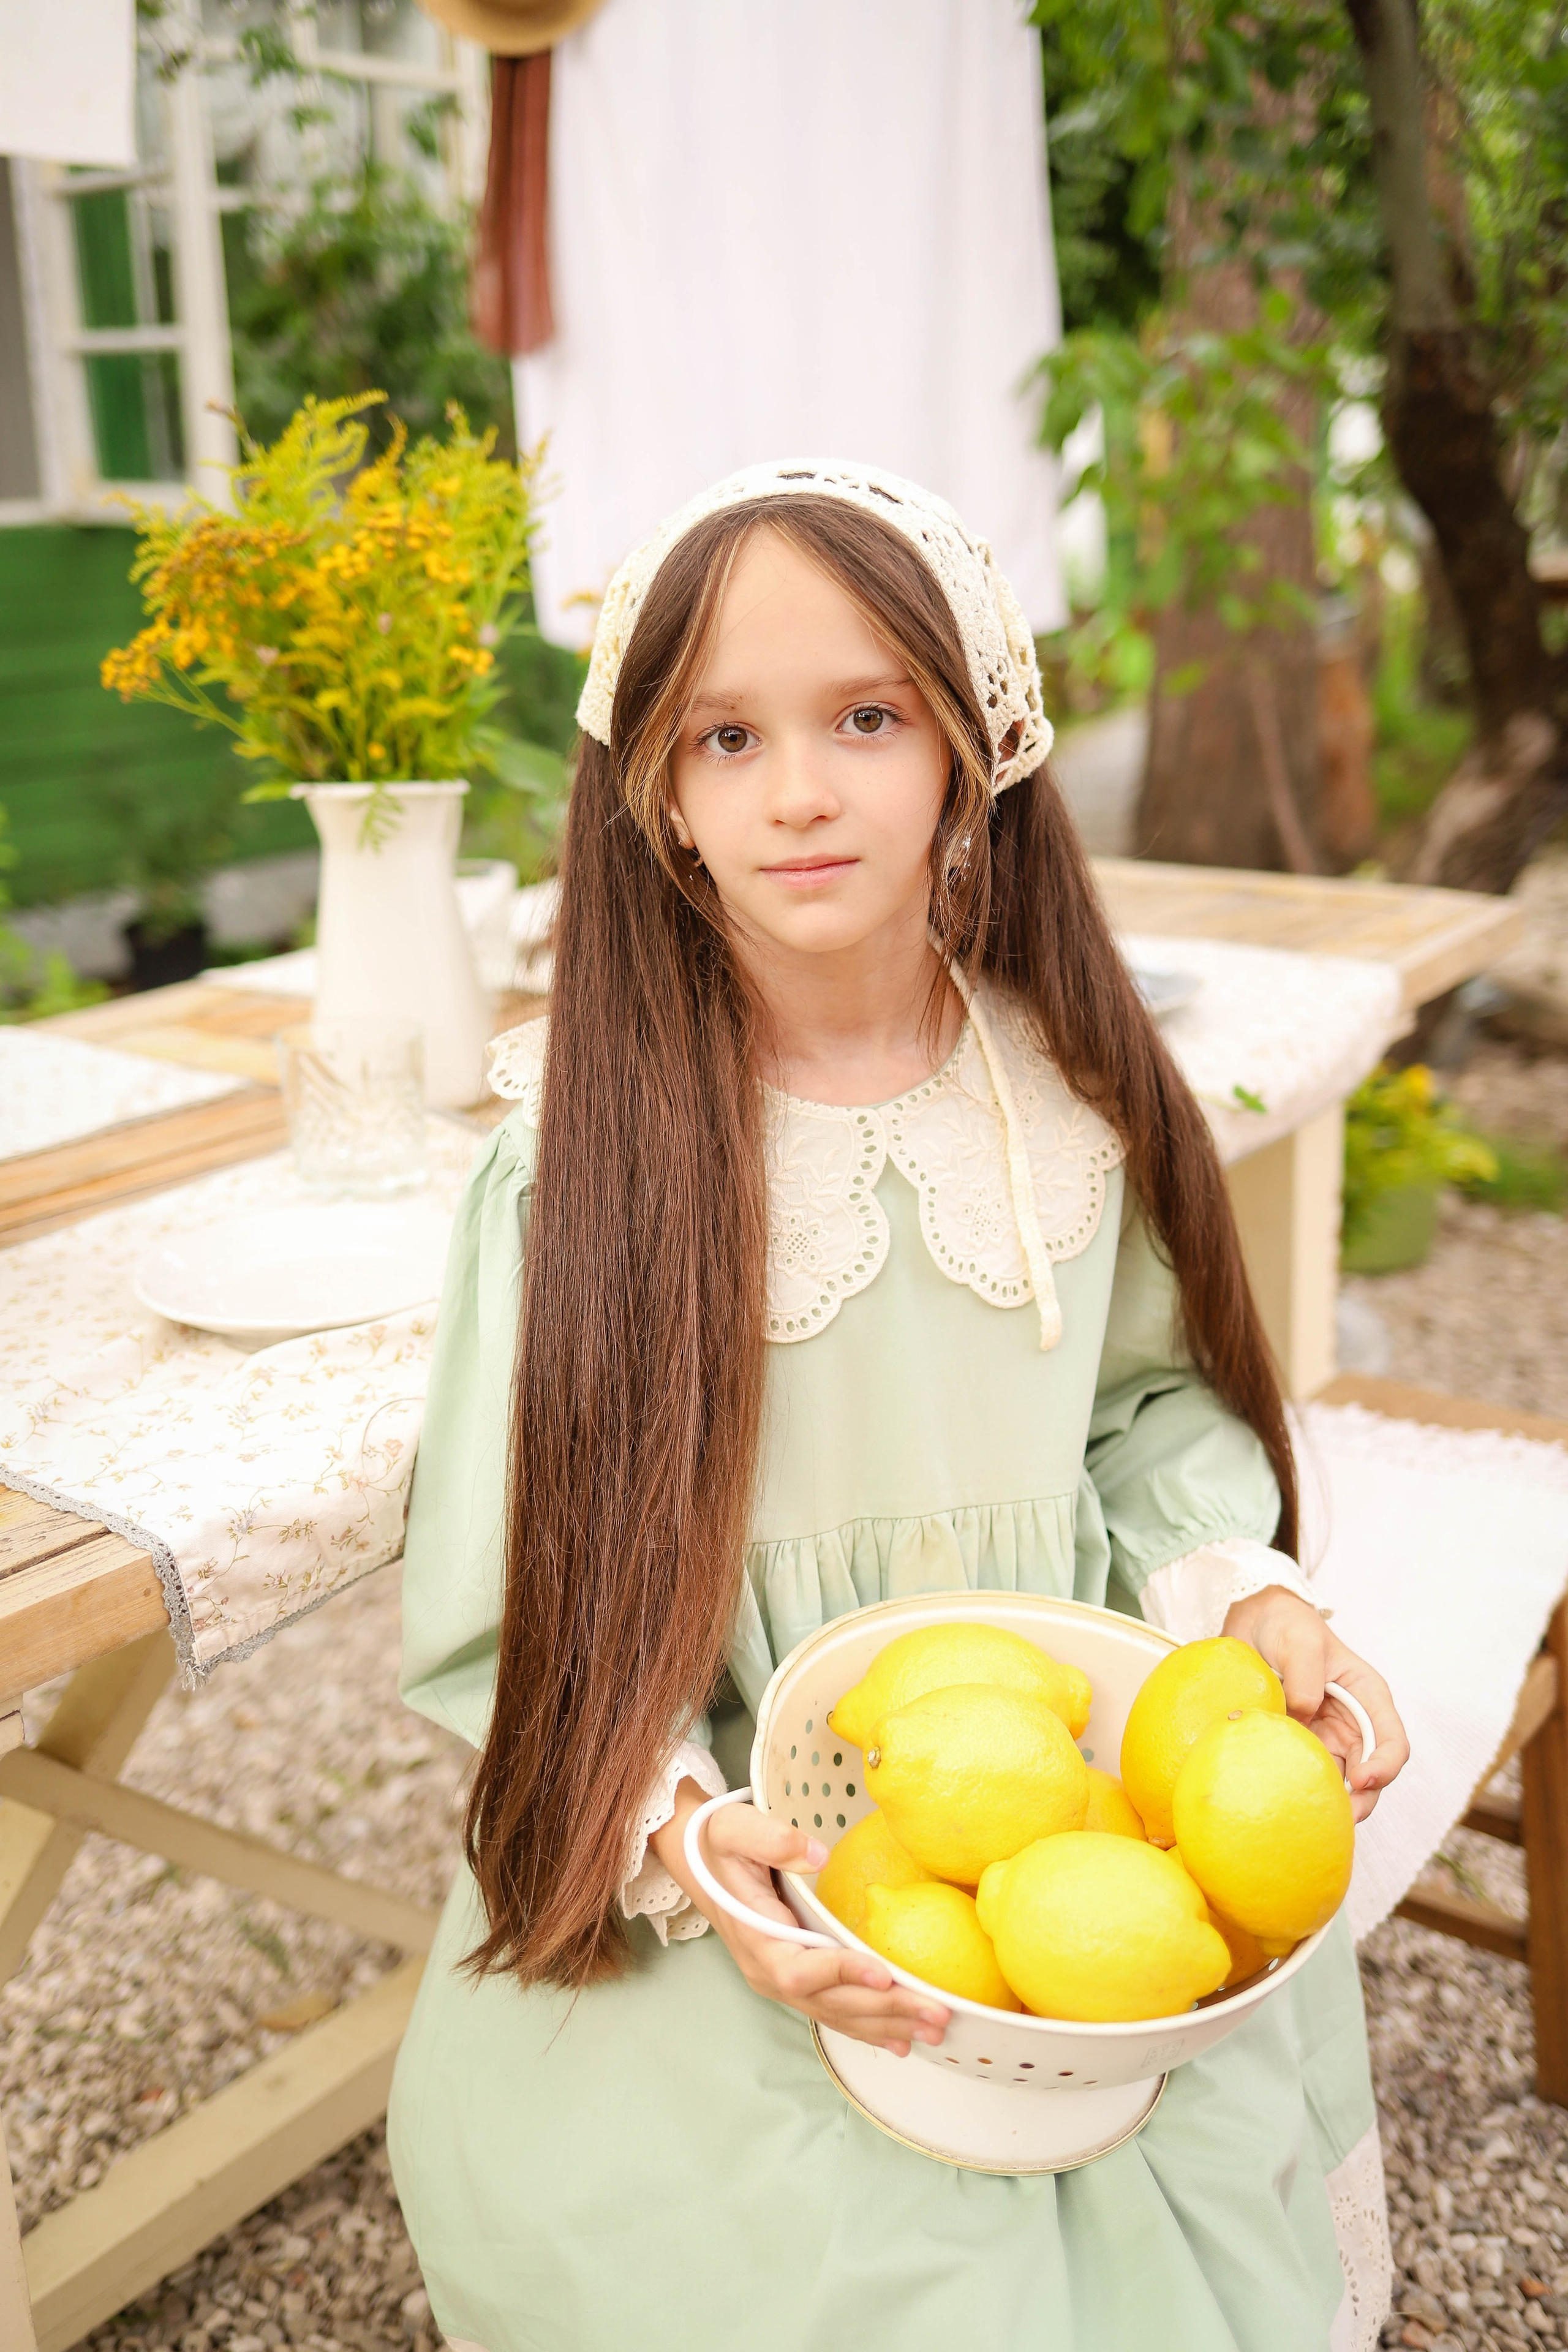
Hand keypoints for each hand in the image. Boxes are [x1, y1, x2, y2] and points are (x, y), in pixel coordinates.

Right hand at [650, 1780, 950, 2054]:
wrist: (697, 1861)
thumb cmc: (718, 1842)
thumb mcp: (735, 1828)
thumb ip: (771, 1838)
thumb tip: (817, 1855)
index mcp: (756, 1938)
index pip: (799, 1969)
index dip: (841, 1974)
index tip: (883, 1974)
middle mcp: (767, 1971)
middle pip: (829, 2002)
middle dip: (884, 2010)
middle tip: (935, 2014)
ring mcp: (779, 1981)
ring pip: (836, 2013)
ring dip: (886, 2024)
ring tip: (933, 2032)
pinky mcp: (793, 1979)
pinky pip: (833, 2010)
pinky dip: (868, 2025)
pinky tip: (901, 2037)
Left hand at [1222, 1585, 1408, 1821]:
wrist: (1254, 1624)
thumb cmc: (1287, 1626)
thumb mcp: (1299, 1640)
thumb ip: (1305, 1675)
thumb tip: (1304, 1713)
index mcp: (1367, 1697)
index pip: (1392, 1741)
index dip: (1384, 1766)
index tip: (1362, 1780)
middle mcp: (1353, 1723)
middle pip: (1370, 1774)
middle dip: (1361, 1801)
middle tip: (1339, 1821)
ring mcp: (1326, 1738)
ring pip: (1339, 1782)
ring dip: (1329, 1801)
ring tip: (1309, 1820)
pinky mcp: (1299, 1745)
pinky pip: (1305, 1774)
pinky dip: (1300, 1788)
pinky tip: (1284, 1802)